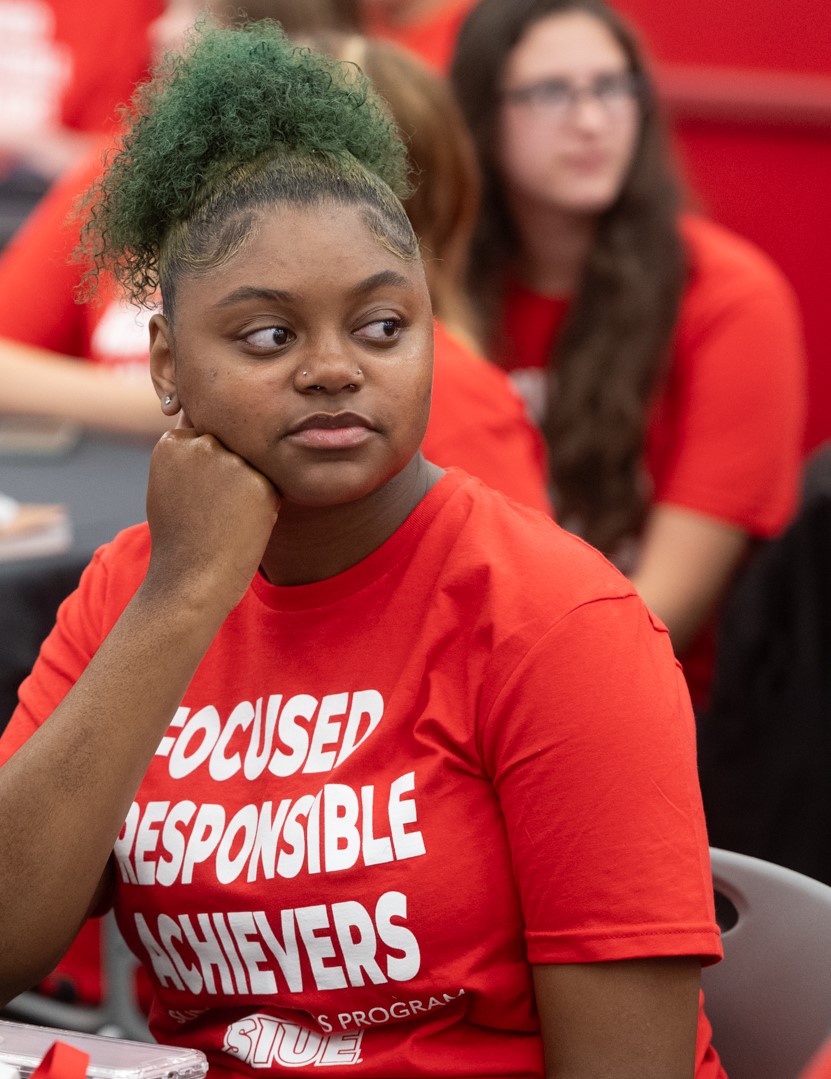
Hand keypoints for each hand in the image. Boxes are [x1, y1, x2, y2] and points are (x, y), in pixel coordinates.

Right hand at [144, 419, 279, 620]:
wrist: (191, 578)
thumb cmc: (179, 537)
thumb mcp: (170, 484)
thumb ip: (188, 455)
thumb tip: (211, 433)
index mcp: (172, 441)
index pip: (204, 439)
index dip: (205, 471)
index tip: (196, 497)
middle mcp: (202, 443)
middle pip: (230, 447)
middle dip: (228, 474)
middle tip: (213, 511)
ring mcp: (232, 461)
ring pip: (251, 466)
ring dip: (246, 488)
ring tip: (226, 519)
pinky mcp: (260, 482)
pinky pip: (268, 486)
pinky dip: (263, 504)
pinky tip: (243, 525)